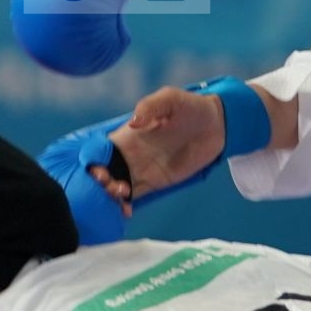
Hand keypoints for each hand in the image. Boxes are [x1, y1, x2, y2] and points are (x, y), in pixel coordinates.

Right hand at [91, 86, 226, 208]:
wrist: (217, 126)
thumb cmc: (190, 106)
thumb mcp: (170, 99)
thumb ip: (150, 106)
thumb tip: (133, 123)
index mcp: (125, 135)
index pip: (98, 151)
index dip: (93, 162)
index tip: (100, 171)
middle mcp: (128, 154)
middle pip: (102, 172)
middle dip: (99, 183)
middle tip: (114, 186)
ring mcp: (140, 170)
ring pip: (114, 187)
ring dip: (110, 196)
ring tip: (123, 196)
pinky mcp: (155, 183)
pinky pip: (134, 196)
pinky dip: (124, 205)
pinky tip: (125, 211)